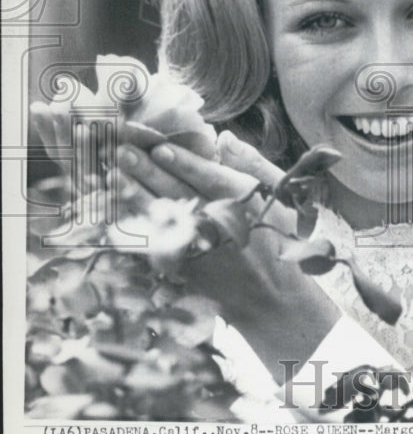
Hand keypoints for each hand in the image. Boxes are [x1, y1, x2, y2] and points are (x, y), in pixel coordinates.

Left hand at [115, 132, 340, 382]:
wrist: (271, 295)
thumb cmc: (275, 236)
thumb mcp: (277, 193)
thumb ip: (252, 162)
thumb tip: (223, 138)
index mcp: (241, 200)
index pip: (205, 175)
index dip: (180, 160)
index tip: (158, 146)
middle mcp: (216, 223)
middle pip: (176, 191)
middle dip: (146, 170)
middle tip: (122, 151)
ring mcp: (197, 246)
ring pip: (160, 215)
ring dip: (134, 195)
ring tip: (114, 176)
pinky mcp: (181, 265)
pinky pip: (153, 242)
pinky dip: (134, 226)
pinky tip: (117, 212)